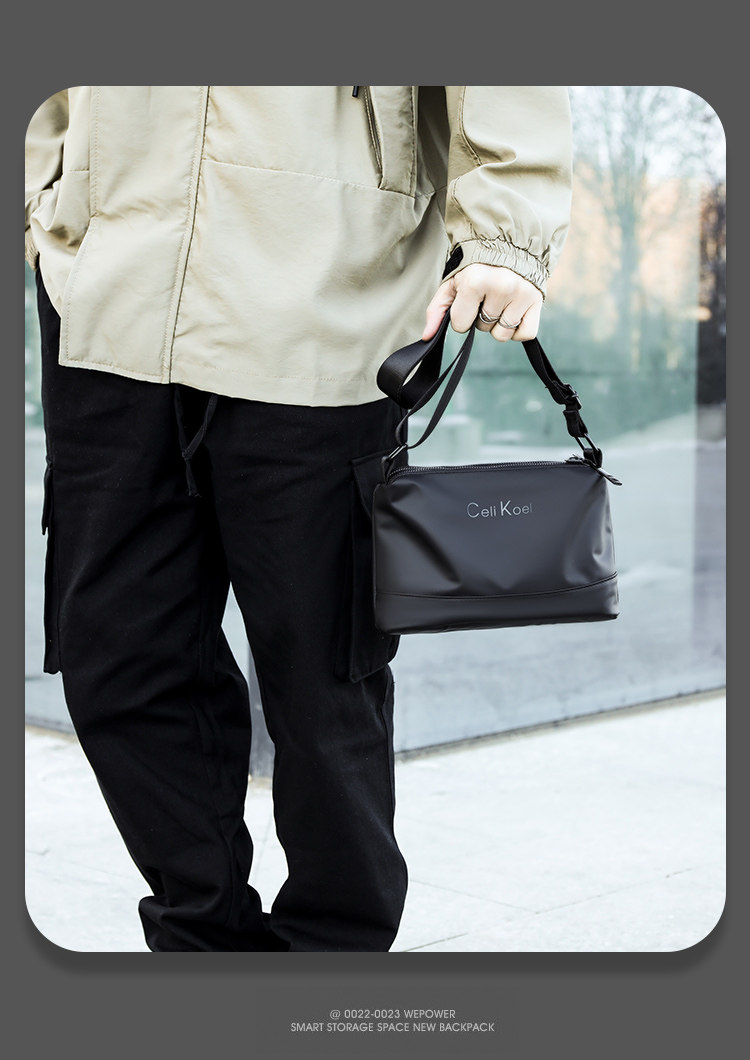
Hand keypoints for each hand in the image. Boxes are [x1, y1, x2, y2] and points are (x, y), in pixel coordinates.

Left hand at [423, 263, 542, 342]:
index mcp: (475, 281)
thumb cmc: (476, 266)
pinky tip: (513, 313)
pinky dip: (518, 330)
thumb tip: (427, 337)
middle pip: (483, 328)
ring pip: (503, 334)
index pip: (461, 325)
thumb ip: (437, 309)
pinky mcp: (537, 300)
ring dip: (498, 324)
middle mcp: (500, 287)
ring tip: (499, 302)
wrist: (509, 243)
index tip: (467, 300)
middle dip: (481, 316)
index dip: (461, 316)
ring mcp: (521, 294)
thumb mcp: (453, 282)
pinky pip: (526, 333)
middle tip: (486, 295)